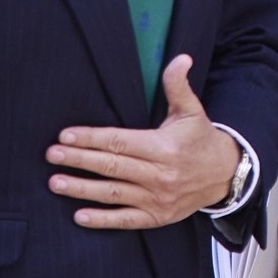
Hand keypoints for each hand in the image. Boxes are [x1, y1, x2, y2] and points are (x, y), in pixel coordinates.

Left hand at [46, 54, 242, 228]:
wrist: (225, 174)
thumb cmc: (201, 138)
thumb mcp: (192, 109)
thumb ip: (178, 85)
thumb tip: (181, 58)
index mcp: (164, 147)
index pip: (120, 141)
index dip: (92, 138)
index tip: (66, 135)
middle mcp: (160, 174)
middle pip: (112, 166)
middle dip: (79, 159)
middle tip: (52, 155)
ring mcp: (158, 198)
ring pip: (114, 193)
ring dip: (83, 189)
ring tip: (56, 182)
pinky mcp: (157, 216)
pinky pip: (126, 220)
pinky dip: (103, 220)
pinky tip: (79, 215)